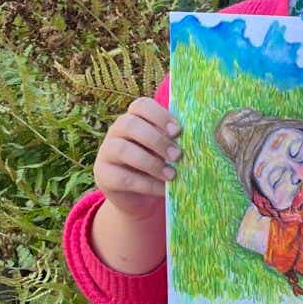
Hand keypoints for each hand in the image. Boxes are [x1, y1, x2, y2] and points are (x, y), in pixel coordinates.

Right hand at [94, 96, 181, 218]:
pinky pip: (123, 178)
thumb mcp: (165, 151)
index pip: (141, 105)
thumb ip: (174, 142)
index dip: (159, 115)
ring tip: (172, 175)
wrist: (138, 198)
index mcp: (133, 118)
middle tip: (178, 155)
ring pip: (123, 149)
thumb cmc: (157, 166)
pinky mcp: (103, 175)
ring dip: (151, 163)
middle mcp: (116, 131)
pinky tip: (163, 189)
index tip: (178, 131)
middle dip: (157, 140)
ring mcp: (106, 152)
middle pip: (130, 125)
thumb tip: (199, 139)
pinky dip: (147, 184)